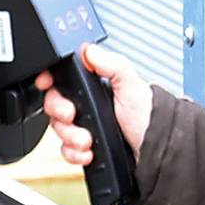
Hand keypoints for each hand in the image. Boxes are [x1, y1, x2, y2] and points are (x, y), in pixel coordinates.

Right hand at [34, 43, 151, 168]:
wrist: (157, 153)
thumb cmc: (151, 118)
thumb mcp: (132, 85)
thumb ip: (111, 64)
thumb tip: (90, 50)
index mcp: (95, 86)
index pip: (63, 78)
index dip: (50, 80)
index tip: (47, 83)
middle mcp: (89, 105)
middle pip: (55, 104)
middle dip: (60, 112)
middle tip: (73, 115)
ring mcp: (87, 127)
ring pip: (59, 129)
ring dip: (70, 136)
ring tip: (87, 139)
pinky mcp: (87, 147)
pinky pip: (66, 150)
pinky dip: (74, 153)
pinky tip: (88, 152)